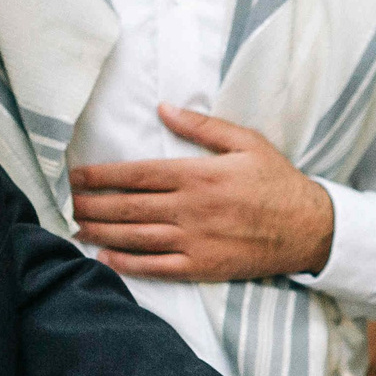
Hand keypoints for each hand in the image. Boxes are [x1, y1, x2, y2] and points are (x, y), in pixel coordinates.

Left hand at [70, 104, 334, 282]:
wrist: (309, 229)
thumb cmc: (277, 181)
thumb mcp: (247, 142)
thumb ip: (203, 126)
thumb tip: (163, 108)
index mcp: (199, 175)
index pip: (137, 174)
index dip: (102, 175)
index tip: (76, 174)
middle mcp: (191, 209)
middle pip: (128, 207)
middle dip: (92, 203)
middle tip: (66, 201)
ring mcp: (195, 241)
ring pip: (136, 236)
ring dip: (101, 231)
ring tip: (76, 226)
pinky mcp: (202, 267)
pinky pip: (156, 267)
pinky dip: (126, 264)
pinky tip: (104, 258)